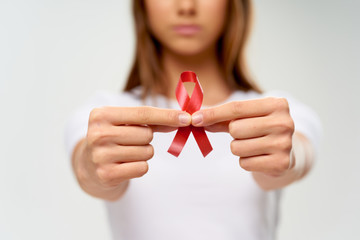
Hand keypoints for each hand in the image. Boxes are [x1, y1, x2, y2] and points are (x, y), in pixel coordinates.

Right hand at [76, 106, 190, 199]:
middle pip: (146, 134)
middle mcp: (98, 134)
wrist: (88, 165)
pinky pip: (142, 168)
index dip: (167, 116)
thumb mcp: (124, 122)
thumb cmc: (113, 138)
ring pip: (147, 152)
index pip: (143, 113)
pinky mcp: (107, 174)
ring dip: (144, 153)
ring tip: (126, 153)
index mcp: (101, 115)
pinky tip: (125, 165)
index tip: (186, 118)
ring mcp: (101, 155)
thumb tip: (182, 119)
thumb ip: (152, 120)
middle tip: (130, 141)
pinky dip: (140, 166)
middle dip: (146, 138)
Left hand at [191, 97, 294, 176]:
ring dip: (238, 148)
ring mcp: (284, 144)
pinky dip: (246, 161)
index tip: (194, 119)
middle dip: (233, 134)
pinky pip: (244, 163)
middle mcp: (284, 122)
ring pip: (237, 147)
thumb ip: (222, 117)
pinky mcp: (281, 163)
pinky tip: (258, 157)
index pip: (236, 108)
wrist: (289, 152)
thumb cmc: (261, 129)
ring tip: (253, 146)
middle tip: (247, 134)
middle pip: (235, 128)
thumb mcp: (246, 117)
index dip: (213, 114)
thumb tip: (196, 118)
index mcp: (276, 104)